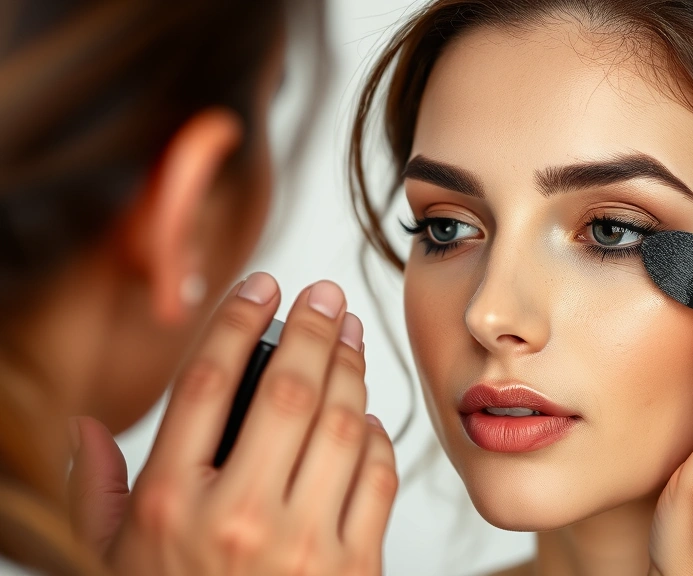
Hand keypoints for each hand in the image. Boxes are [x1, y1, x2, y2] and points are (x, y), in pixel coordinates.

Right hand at [72, 273, 396, 574]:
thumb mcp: (110, 559)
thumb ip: (97, 491)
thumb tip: (82, 428)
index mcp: (170, 505)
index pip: (208, 382)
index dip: (240, 320)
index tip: (262, 287)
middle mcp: (237, 518)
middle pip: (288, 391)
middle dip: (314, 328)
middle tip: (327, 296)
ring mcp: (302, 544)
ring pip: (341, 426)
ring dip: (352, 370)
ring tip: (351, 337)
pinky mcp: (354, 568)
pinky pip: (377, 479)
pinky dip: (377, 439)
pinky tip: (366, 418)